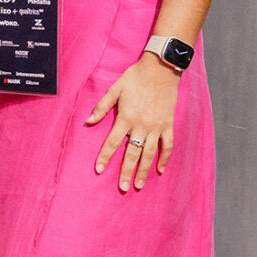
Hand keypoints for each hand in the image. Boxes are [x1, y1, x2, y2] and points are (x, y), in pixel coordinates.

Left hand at [86, 55, 180, 192]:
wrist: (161, 69)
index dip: (105, 157)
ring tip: (140, 185)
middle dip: (126, 172)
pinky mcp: (168, 124)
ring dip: (145, 170)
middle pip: (132, 154)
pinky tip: (160, 169)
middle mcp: (142, 126)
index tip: (99, 170)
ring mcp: (157, 126)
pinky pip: (168, 145)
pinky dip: (165, 158)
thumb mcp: (114, 90)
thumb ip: (101, 107)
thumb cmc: (135, 78)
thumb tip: (88, 122)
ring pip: (150, 153)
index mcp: (126, 118)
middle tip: (123, 187)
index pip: (112, 143)